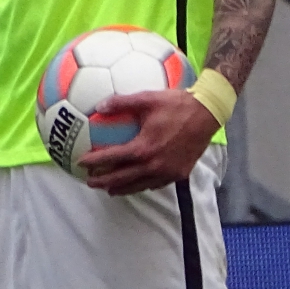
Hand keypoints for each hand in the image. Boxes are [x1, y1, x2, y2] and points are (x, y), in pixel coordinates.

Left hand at [79, 90, 220, 195]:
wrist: (208, 113)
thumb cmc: (177, 104)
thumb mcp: (147, 99)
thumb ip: (121, 102)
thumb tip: (99, 106)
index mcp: (143, 148)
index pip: (112, 159)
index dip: (94, 162)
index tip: (81, 163)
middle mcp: (153, 165)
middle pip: (122, 179)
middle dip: (103, 182)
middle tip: (90, 182)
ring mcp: (167, 172)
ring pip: (139, 186)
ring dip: (121, 188)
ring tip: (110, 189)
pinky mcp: (179, 173)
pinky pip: (156, 183)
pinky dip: (143, 185)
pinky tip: (139, 183)